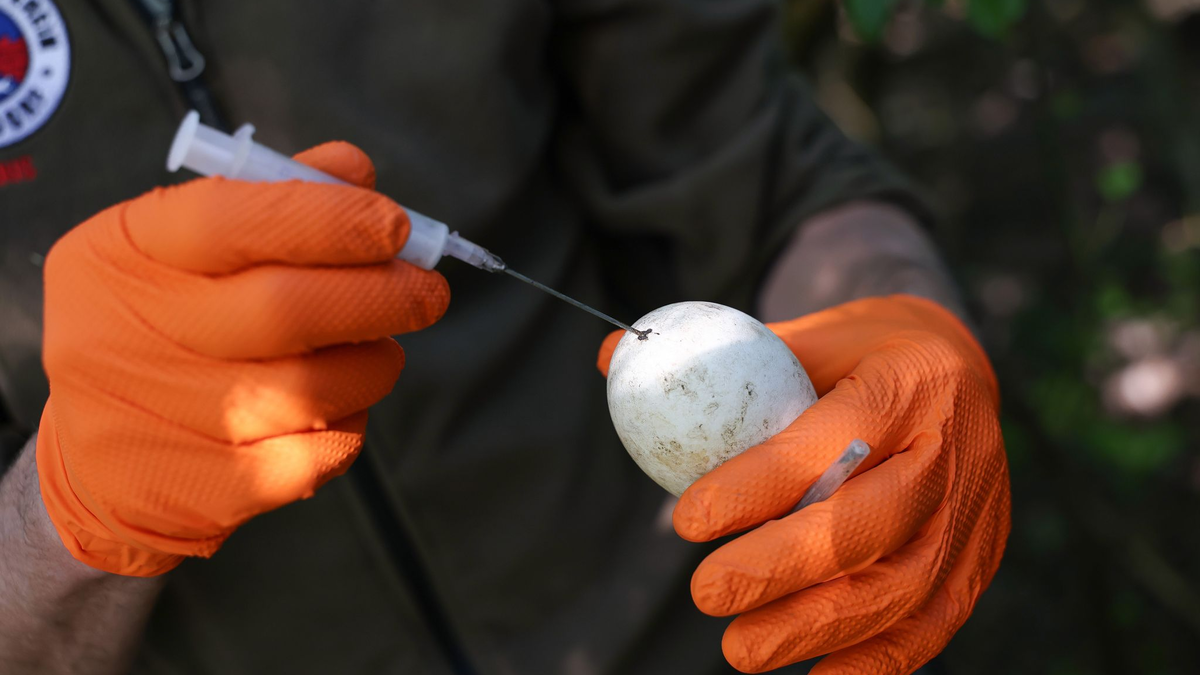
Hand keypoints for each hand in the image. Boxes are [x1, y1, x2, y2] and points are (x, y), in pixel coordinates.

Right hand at [37, 143, 448, 576]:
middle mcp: (132, 337)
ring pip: (314, 387)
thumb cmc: (161, 326)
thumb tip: (359, 175)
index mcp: (124, 255)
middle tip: (429, 292)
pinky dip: (350, 420)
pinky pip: (319, 453)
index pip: (233, 221)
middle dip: (382, 295)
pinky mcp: (208, 490)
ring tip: (379, 347)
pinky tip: (340, 403)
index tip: (397, 225)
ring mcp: (166, 420)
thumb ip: (272, 198)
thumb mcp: (179, 247)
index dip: (329, 219)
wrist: (95, 463)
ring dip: (373, 362)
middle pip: (285, 310)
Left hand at [597, 295, 1008, 673]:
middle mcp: (949, 452)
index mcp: (903, 383)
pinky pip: (932, 625)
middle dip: (780, 569)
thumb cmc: (860, 354)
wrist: (966, 368)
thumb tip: (608, 357)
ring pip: (901, 588)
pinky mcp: (978, 561)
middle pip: (867, 526)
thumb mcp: (802, 335)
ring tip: (740, 650)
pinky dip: (874, 663)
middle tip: (706, 593)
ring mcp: (971, 515)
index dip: (756, 486)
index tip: (688, 520)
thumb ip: (717, 356)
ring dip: (815, 629)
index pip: (828, 442)